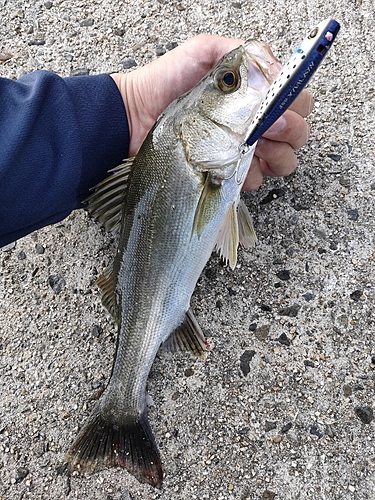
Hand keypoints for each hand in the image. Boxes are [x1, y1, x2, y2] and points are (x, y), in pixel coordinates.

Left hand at [111, 34, 313, 189]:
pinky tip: (229, 166)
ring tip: (249, 148)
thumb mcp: (204, 53)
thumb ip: (241, 53)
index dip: (294, 104)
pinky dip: (249, 175)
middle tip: (265, 128)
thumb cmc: (166, 82)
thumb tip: (276, 68)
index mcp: (256, 96)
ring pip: (285, 160)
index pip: (297, 100)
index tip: (275, 107)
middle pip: (299, 133)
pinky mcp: (229, 173)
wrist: (136, 116)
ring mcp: (245, 151)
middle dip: (290, 131)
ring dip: (275, 156)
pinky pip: (256, 180)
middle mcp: (257, 123)